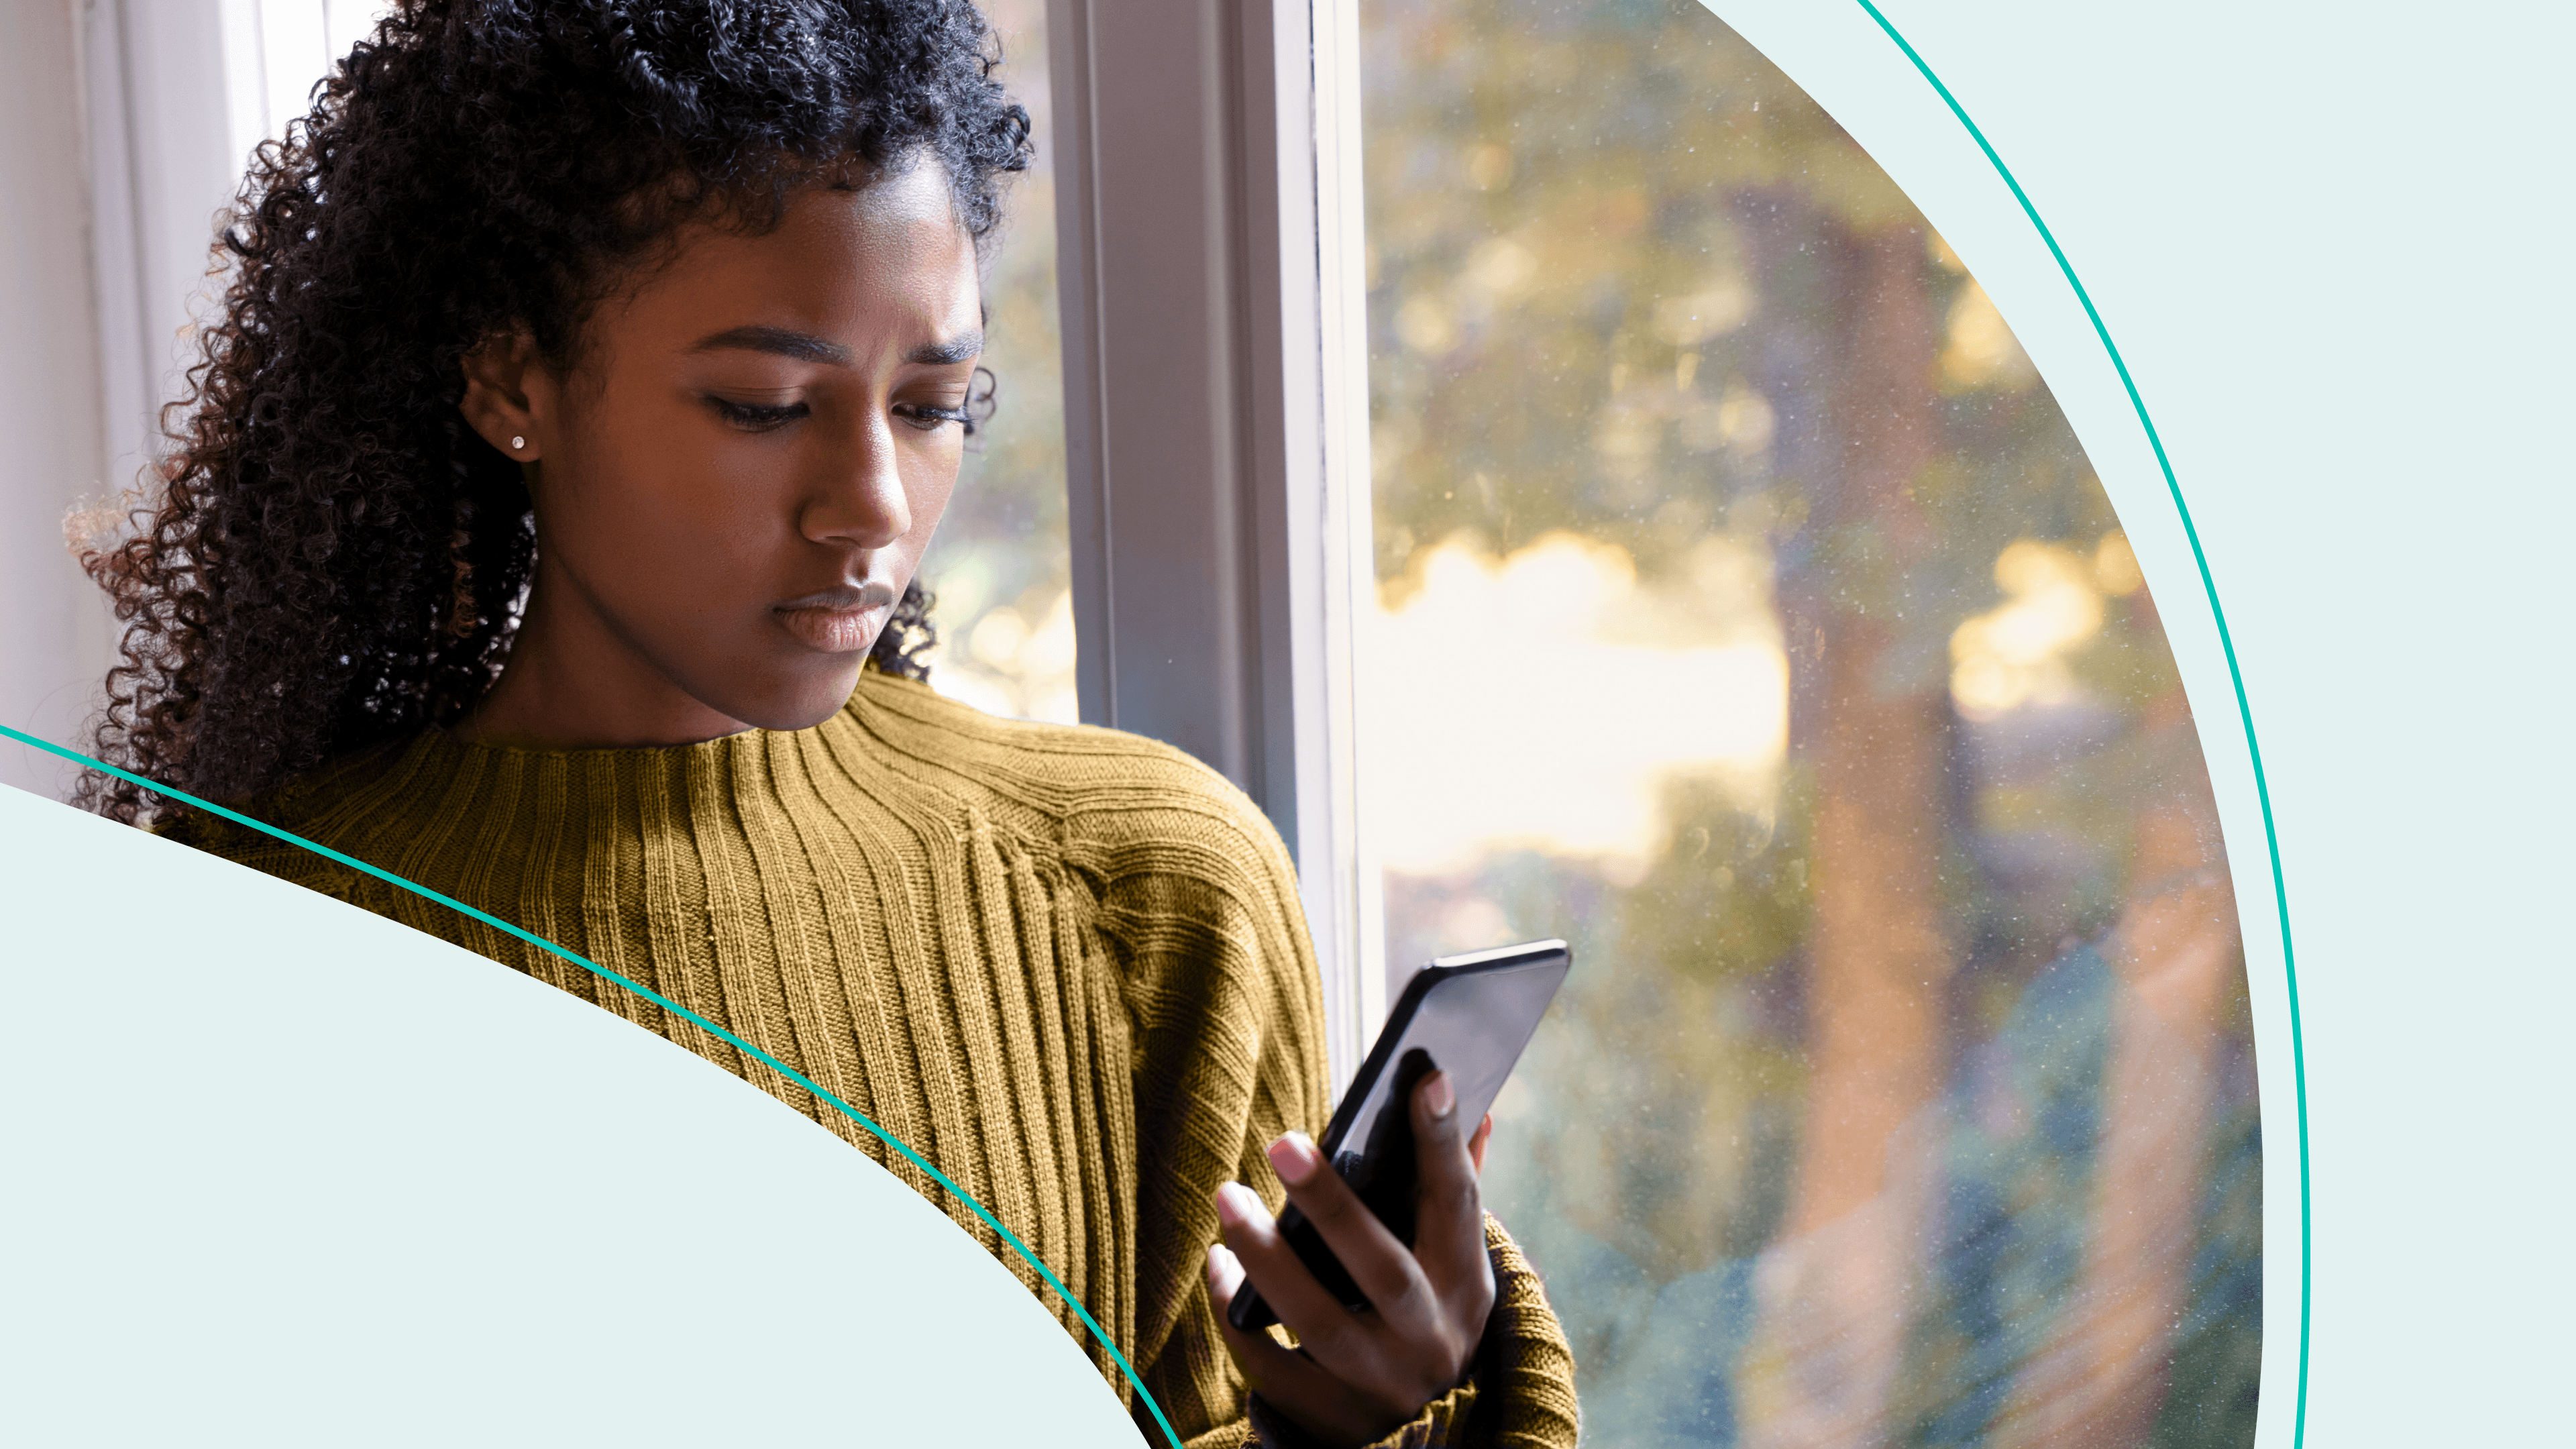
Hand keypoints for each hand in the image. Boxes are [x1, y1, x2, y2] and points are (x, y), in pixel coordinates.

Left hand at [1205, 1072, 1498, 1446]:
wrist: (1421, 1435)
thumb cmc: (1427, 1314)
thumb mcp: (1454, 1263)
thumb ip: (1457, 1190)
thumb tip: (1474, 1108)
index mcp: (1467, 1286)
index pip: (1461, 1206)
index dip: (1445, 1144)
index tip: (1428, 1079)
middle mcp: (1431, 1339)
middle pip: (1382, 1271)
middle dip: (1332, 1206)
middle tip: (1282, 1143)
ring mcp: (1381, 1385)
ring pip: (1319, 1321)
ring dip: (1266, 1258)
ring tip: (1228, 1197)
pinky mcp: (1332, 1418)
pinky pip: (1272, 1367)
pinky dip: (1236, 1317)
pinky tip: (1217, 1265)